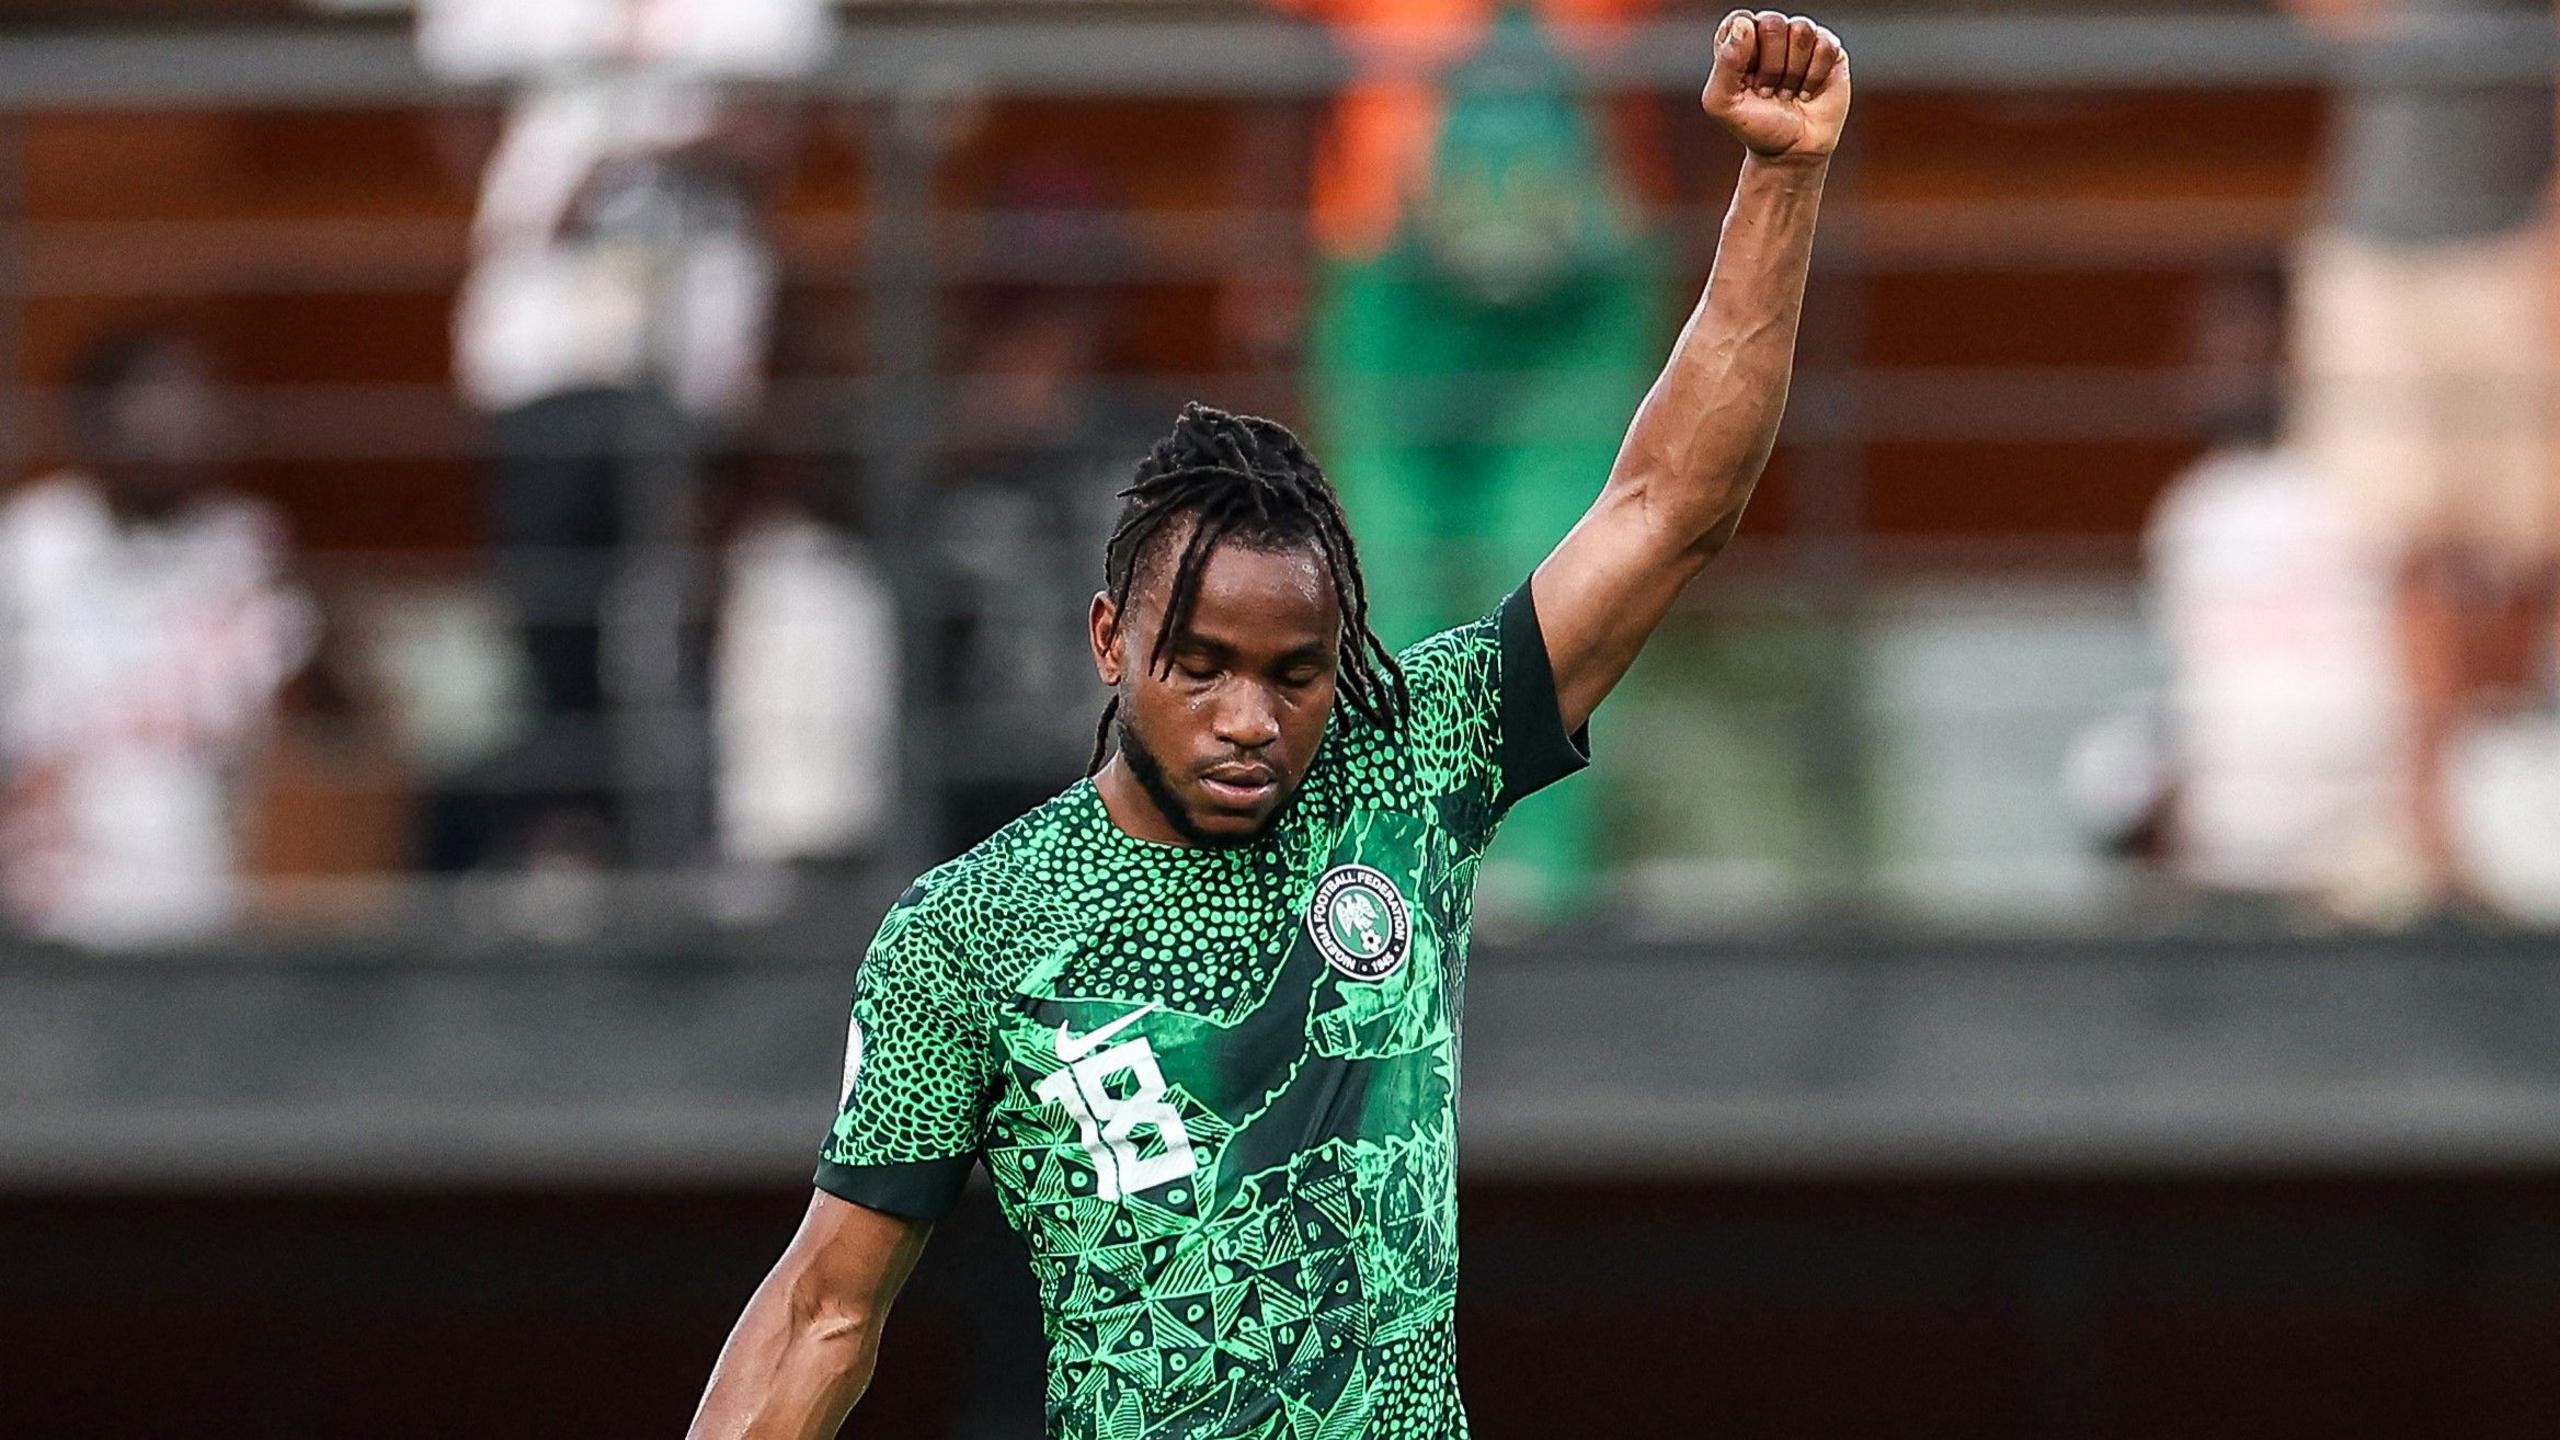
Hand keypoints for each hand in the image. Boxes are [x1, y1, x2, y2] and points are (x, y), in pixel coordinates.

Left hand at [1701, 11, 1849, 164]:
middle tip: (1768, 90)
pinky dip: (1815, 75)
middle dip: (1770, 66)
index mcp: (1739, 40)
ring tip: (1787, 91)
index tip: (1744, 79)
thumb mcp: (1722, 103)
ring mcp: (1801, 39)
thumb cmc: (1754, 125)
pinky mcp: (1828, 49)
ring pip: (1801, 30)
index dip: (1744, 50)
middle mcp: (1771, 33)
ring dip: (1793, 72)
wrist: (1791, 151)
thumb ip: (1724, 62)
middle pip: (1772, 22)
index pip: (1740, 19)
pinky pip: (1825, 45)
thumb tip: (1745, 25)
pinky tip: (1807, 91)